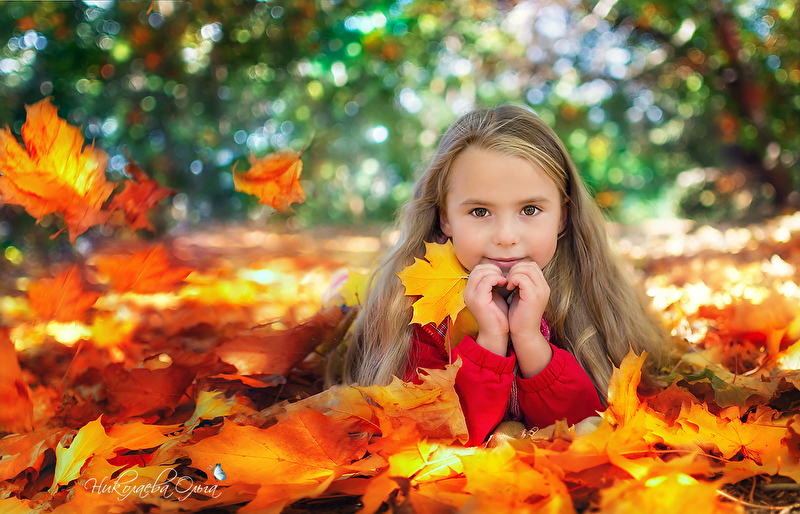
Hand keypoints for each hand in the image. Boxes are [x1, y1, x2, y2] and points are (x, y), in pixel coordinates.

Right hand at [462, 263, 508, 355]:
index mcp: (470, 290)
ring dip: (495, 273)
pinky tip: (504, 283)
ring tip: (504, 281)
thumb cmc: (497, 315)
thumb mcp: (493, 295)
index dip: (491, 269)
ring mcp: (471, 295)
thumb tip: (499, 271)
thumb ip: (492, 283)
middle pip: (478, 269)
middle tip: (503, 277)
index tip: (501, 276)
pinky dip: (497, 278)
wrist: (496, 334)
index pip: (477, 270)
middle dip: (493, 269)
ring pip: (481, 272)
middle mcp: (467, 292)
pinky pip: (487, 280)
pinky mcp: (478, 300)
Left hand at [506, 262, 551, 376]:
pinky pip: (522, 278)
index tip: (509, 278)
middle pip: (530, 264)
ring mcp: (540, 291)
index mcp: (542, 286)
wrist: (524, 334)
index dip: (518, 268)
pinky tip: (508, 288)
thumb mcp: (521, 296)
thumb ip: (520, 284)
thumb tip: (510, 272)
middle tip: (507, 280)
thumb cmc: (519, 316)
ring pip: (527, 268)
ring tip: (508, 284)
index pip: (532, 266)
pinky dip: (513, 279)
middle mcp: (544, 287)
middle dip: (515, 269)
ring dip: (513, 273)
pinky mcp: (533, 296)